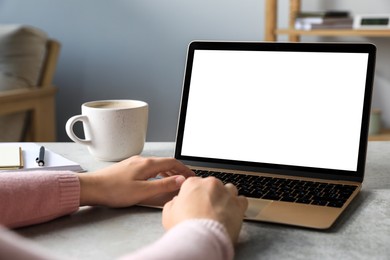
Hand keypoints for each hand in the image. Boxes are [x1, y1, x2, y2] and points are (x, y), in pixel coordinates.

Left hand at [77, 156, 194, 206]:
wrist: (91, 188)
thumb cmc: (114, 191)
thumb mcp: (142, 191)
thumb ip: (163, 185)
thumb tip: (180, 180)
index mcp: (147, 164)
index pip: (172, 162)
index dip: (184, 169)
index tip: (192, 176)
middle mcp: (141, 160)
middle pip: (166, 162)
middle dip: (178, 170)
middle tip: (186, 179)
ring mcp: (134, 162)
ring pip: (157, 164)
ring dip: (168, 171)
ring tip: (174, 180)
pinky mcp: (128, 167)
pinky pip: (148, 167)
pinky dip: (158, 172)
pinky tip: (155, 179)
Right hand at [162, 177, 247, 242]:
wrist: (202, 239)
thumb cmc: (185, 227)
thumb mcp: (168, 214)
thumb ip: (173, 203)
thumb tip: (177, 202)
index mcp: (192, 183)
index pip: (195, 184)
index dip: (195, 195)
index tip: (195, 204)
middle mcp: (210, 184)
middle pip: (212, 185)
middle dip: (211, 195)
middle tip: (207, 210)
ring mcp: (226, 192)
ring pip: (229, 189)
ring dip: (226, 197)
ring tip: (221, 211)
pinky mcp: (238, 203)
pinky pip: (242, 199)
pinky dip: (238, 205)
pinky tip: (232, 214)